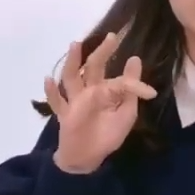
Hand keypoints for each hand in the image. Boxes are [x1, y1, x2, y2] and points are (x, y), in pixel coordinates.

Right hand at [44, 33, 157, 173]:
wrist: (88, 158)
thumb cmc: (108, 135)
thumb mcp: (126, 113)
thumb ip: (130, 90)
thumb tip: (135, 59)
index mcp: (106, 91)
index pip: (118, 80)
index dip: (131, 78)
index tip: (145, 80)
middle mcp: (89, 91)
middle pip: (93, 67)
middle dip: (102, 52)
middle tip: (112, 37)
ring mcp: (75, 102)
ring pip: (71, 78)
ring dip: (73, 62)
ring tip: (75, 45)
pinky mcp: (64, 115)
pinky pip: (56, 103)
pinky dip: (51, 92)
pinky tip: (48, 80)